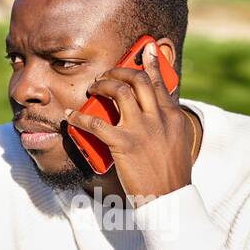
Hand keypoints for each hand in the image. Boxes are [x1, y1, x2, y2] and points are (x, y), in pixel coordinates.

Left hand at [63, 41, 190, 203]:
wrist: (169, 199)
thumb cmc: (170, 175)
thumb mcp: (178, 143)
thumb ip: (169, 125)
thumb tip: (158, 114)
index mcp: (172, 117)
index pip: (160, 83)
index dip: (152, 64)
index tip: (146, 49)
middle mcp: (158, 118)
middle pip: (137, 80)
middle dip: (119, 71)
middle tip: (107, 76)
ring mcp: (141, 130)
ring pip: (119, 92)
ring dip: (102, 85)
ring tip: (92, 88)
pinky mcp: (124, 144)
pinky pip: (96, 123)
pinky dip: (80, 117)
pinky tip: (71, 117)